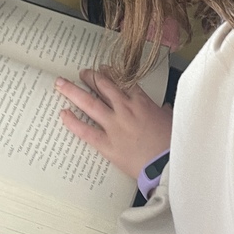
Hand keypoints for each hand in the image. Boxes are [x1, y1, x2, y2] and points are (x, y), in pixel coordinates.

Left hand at [56, 69, 172, 179]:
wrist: (167, 164)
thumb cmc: (171, 144)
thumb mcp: (171, 120)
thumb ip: (163, 111)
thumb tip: (164, 108)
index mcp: (141, 102)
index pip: (122, 81)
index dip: (110, 73)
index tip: (103, 69)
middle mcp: (125, 109)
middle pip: (103, 87)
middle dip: (90, 77)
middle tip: (82, 73)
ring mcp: (114, 126)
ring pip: (89, 103)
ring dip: (73, 91)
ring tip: (62, 84)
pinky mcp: (107, 144)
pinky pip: (85, 130)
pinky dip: (73, 121)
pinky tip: (63, 114)